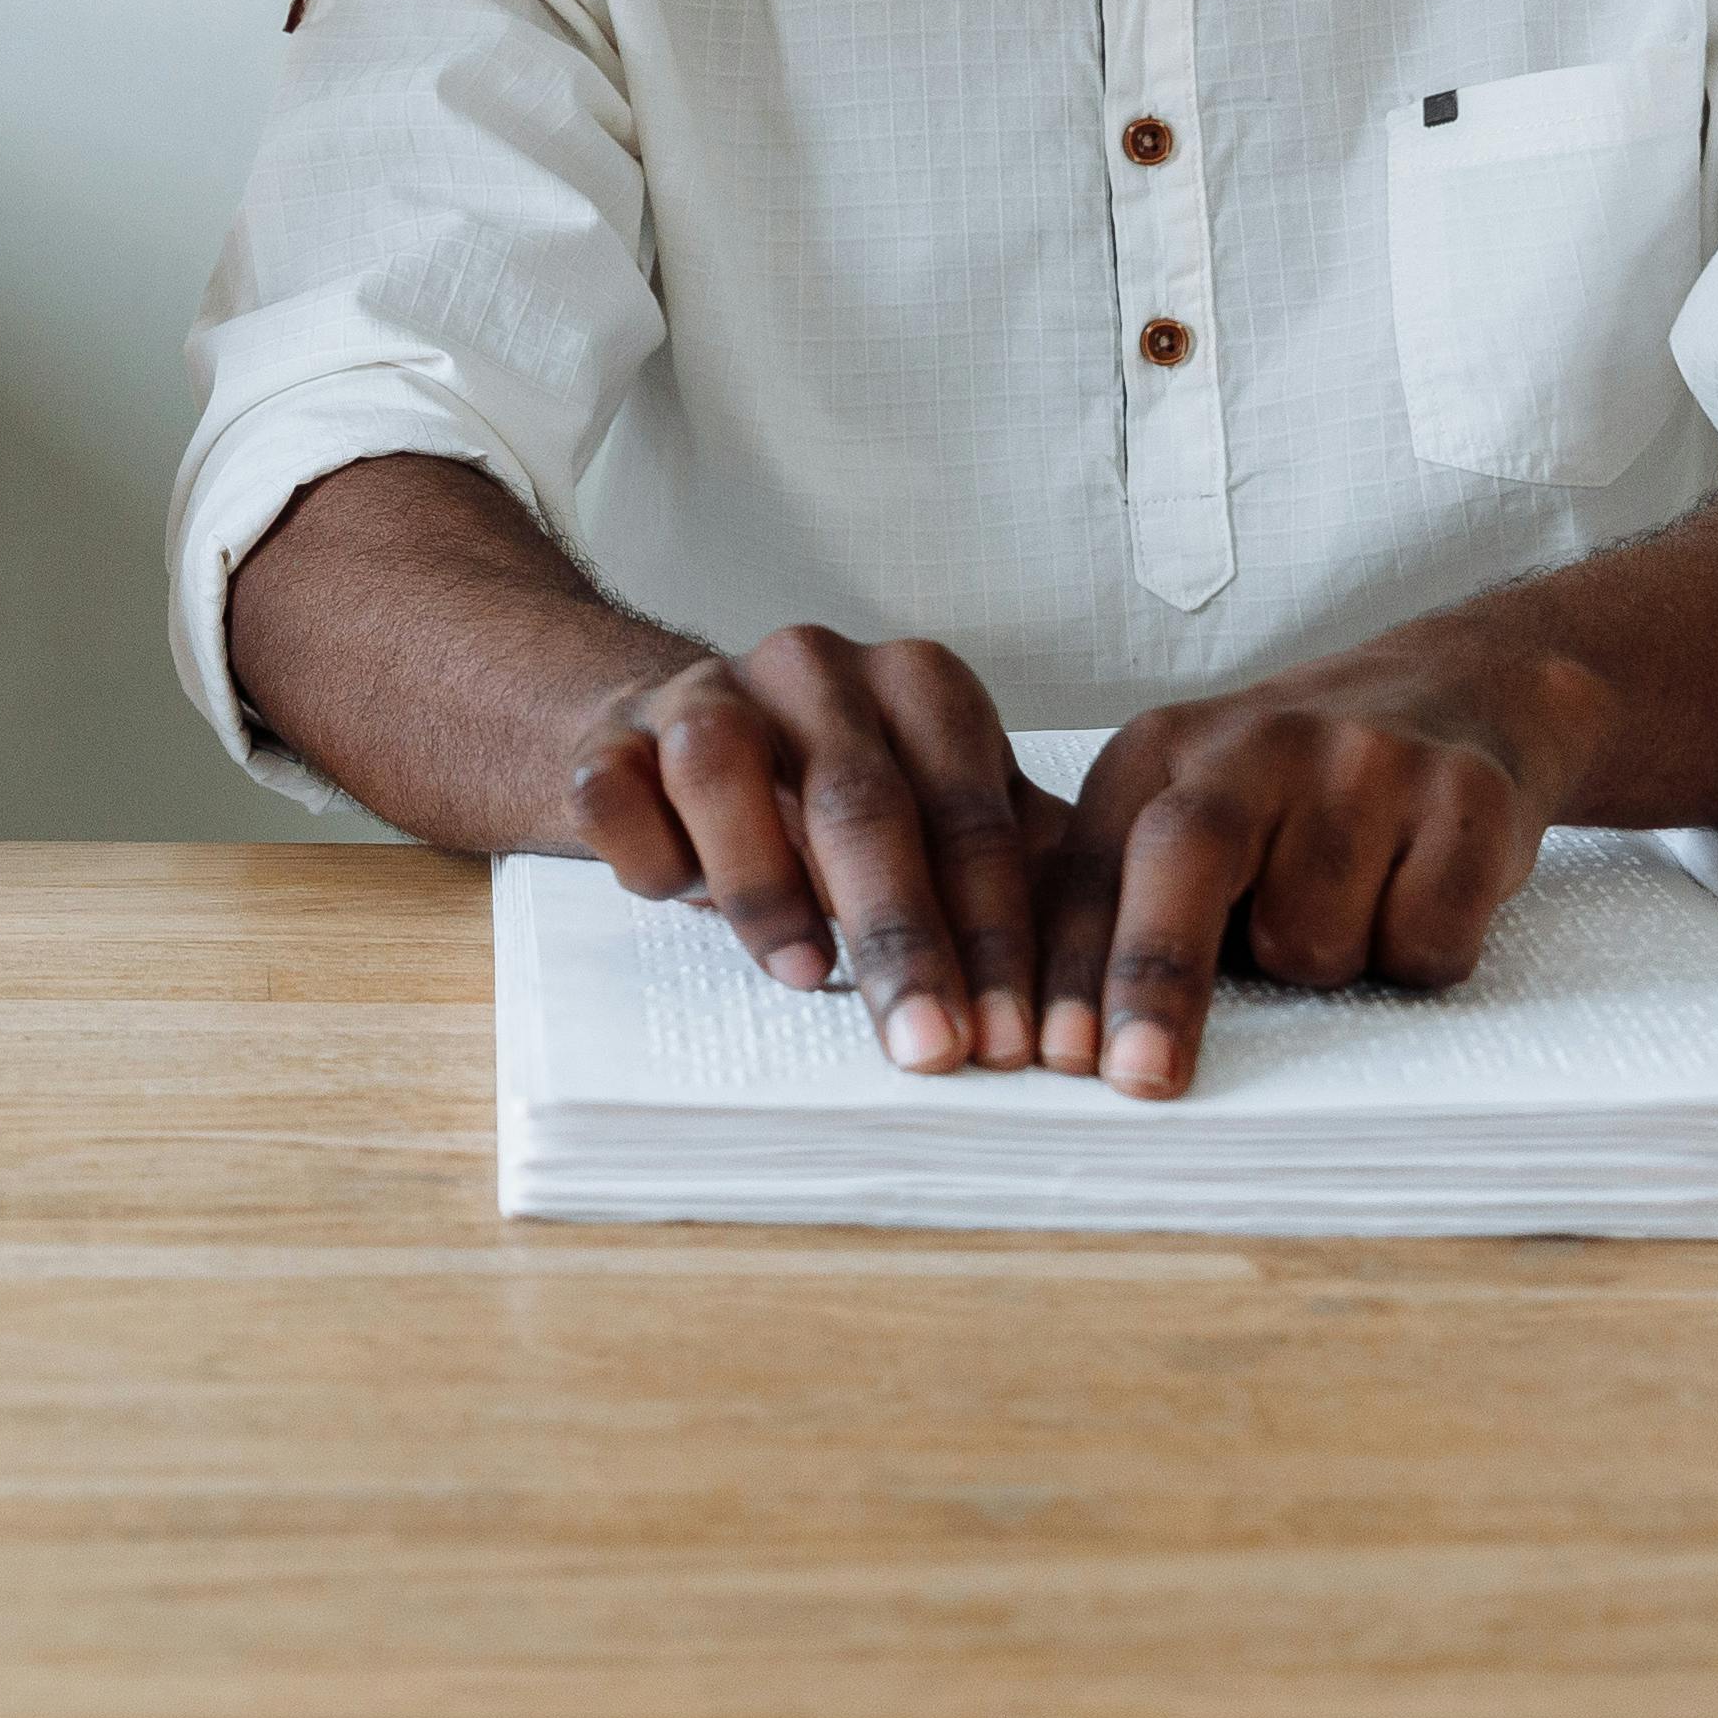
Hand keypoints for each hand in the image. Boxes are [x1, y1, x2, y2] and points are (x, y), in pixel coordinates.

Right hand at [558, 624, 1045, 1074]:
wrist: (672, 734)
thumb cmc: (831, 803)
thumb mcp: (938, 820)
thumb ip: (1018, 874)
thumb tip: (1107, 983)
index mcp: (920, 686)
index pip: (972, 818)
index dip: (997, 937)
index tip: (1014, 1043)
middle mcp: (816, 669)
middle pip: (862, 801)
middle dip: (902, 937)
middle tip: (929, 1047)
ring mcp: (704, 691)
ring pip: (722, 765)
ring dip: (764, 880)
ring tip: (802, 974)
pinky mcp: (610, 731)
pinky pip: (615, 782)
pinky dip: (645, 846)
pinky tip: (675, 897)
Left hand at [1039, 629, 1573, 1097]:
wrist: (1455, 690)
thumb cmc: (1292, 794)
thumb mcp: (1186, 808)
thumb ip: (1120, 896)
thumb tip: (1061, 1043)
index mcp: (1158, 750)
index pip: (1091, 870)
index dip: (1069, 970)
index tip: (1055, 1057)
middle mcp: (1254, 740)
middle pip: (1184, 861)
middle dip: (1155, 976)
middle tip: (1142, 1076)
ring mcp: (1364, 759)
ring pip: (1315, 940)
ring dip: (1324, 969)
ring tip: (1346, 908)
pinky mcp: (1465, 795)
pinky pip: (1424, 943)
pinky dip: (1417, 958)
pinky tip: (1415, 896)